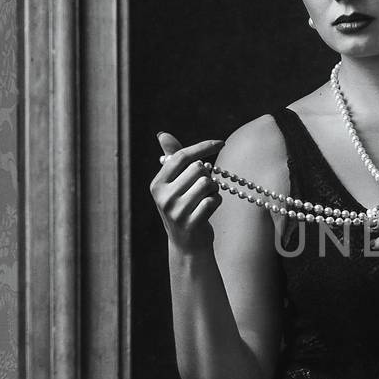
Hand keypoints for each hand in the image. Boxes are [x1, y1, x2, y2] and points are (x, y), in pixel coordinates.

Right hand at [151, 131, 225, 252]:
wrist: (186, 244)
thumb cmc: (182, 207)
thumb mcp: (173, 184)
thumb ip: (171, 158)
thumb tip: (163, 134)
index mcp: (157, 184)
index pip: (182, 156)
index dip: (203, 147)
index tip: (221, 142)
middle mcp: (163, 196)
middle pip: (198, 169)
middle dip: (208, 175)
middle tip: (204, 187)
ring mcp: (176, 211)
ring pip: (207, 183)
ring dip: (214, 189)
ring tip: (206, 198)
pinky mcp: (191, 222)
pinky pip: (213, 200)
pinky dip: (217, 202)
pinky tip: (209, 209)